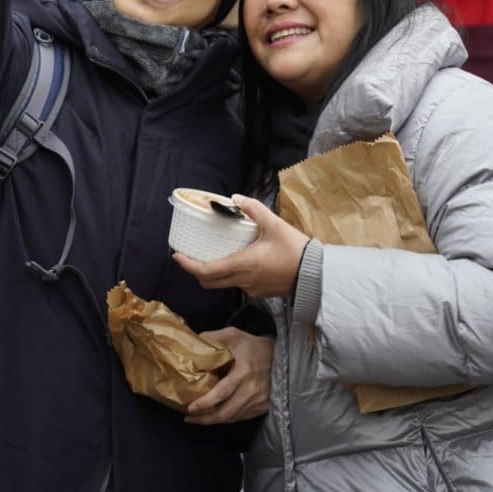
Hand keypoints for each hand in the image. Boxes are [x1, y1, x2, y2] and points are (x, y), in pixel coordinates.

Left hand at [174, 195, 309, 297]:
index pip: (207, 270)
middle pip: (210, 282)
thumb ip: (254, 209)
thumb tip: (236, 199)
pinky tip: (240, 260)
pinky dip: (232, 274)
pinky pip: (239, 284)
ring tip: (216, 254)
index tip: (177, 256)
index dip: (188, 265)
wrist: (315, 274)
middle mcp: (243, 280)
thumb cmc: (295, 250)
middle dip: (196, 271)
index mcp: (243, 264)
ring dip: (215, 272)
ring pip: (224, 283)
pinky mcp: (260, 292)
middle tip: (190, 256)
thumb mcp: (275, 224)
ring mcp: (251, 289)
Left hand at [184, 327, 272, 424]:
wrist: (282, 356)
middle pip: (226, 412)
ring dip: (214, 421)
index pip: (222, 393)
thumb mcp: (234, 335)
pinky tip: (216, 417)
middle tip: (189, 417)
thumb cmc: (254, 346)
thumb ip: (213, 338)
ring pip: (233, 418)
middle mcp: (251, 390)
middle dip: (205, 419)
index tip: (190, 408)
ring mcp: (259, 401)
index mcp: (243, 372)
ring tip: (198, 419)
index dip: (205, 403)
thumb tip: (191, 345)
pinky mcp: (263, 407)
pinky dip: (227, 419)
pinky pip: (242, 418)